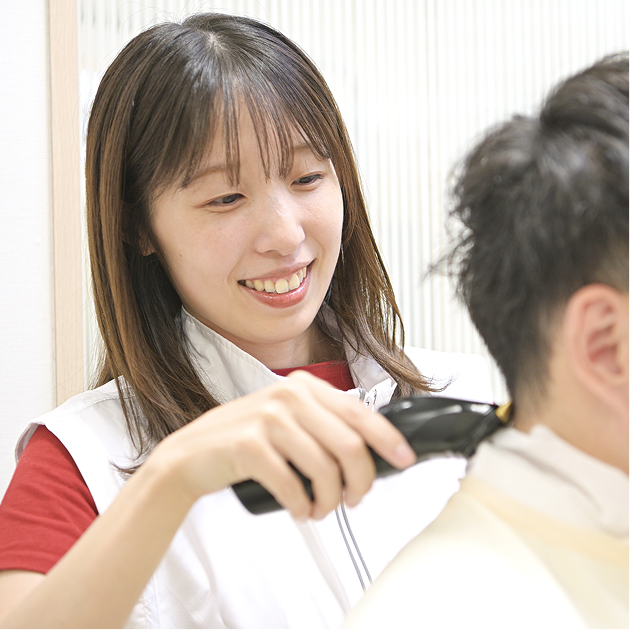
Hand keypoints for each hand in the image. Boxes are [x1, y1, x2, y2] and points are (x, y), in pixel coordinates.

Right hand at [153, 370, 415, 519]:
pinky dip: (301, 506)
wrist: (191, 455)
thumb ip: (325, 428)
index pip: (360, 413)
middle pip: (350, 446)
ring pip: (325, 470)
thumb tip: (372, 454)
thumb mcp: (289, 422)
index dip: (388, 440)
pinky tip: (298, 508)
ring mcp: (268, 418)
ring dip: (329, 501)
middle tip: (352, 500)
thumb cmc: (246, 442)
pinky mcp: (248, 445)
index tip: (404, 460)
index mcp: (304, 387)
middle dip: (360, 482)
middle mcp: (289, 396)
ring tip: (319, 508)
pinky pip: (293, 486)